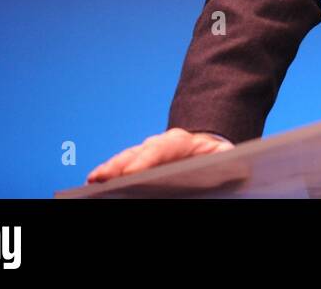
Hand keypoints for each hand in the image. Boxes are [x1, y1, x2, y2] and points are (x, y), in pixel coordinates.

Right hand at [86, 128, 233, 182]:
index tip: (131, 174)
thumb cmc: (218, 156)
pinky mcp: (141, 159)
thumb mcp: (225, 156)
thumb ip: (223, 160)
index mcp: (184, 141)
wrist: (210, 146)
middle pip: (139, 152)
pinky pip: (124, 164)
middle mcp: (162, 143)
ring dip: (110, 168)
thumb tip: (225, 168)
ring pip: (127, 157)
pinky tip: (97, 180)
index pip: (163, 148)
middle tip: (104, 178)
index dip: (146, 160)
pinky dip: (110, 171)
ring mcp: (149, 150)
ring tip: (94, 180)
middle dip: (121, 164)